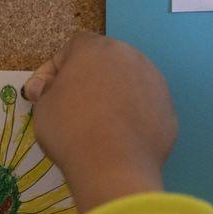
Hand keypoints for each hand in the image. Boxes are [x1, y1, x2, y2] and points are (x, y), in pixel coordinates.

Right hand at [23, 32, 177, 213]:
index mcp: (96, 49)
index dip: (56, 68)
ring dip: (114, 96)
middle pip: (105, 61)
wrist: (114, 167)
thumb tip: (47, 87)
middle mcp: (130, 57)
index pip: (73, 46)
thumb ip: (46, 89)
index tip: (45, 92)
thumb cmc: (71, 129)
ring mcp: (154, 82)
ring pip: (129, 83)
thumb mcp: (43, 107)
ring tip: (99, 125)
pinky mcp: (168, 110)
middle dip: (89, 79)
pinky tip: (120, 140)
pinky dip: (133, 118)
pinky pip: (144, 108)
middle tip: (73, 106)